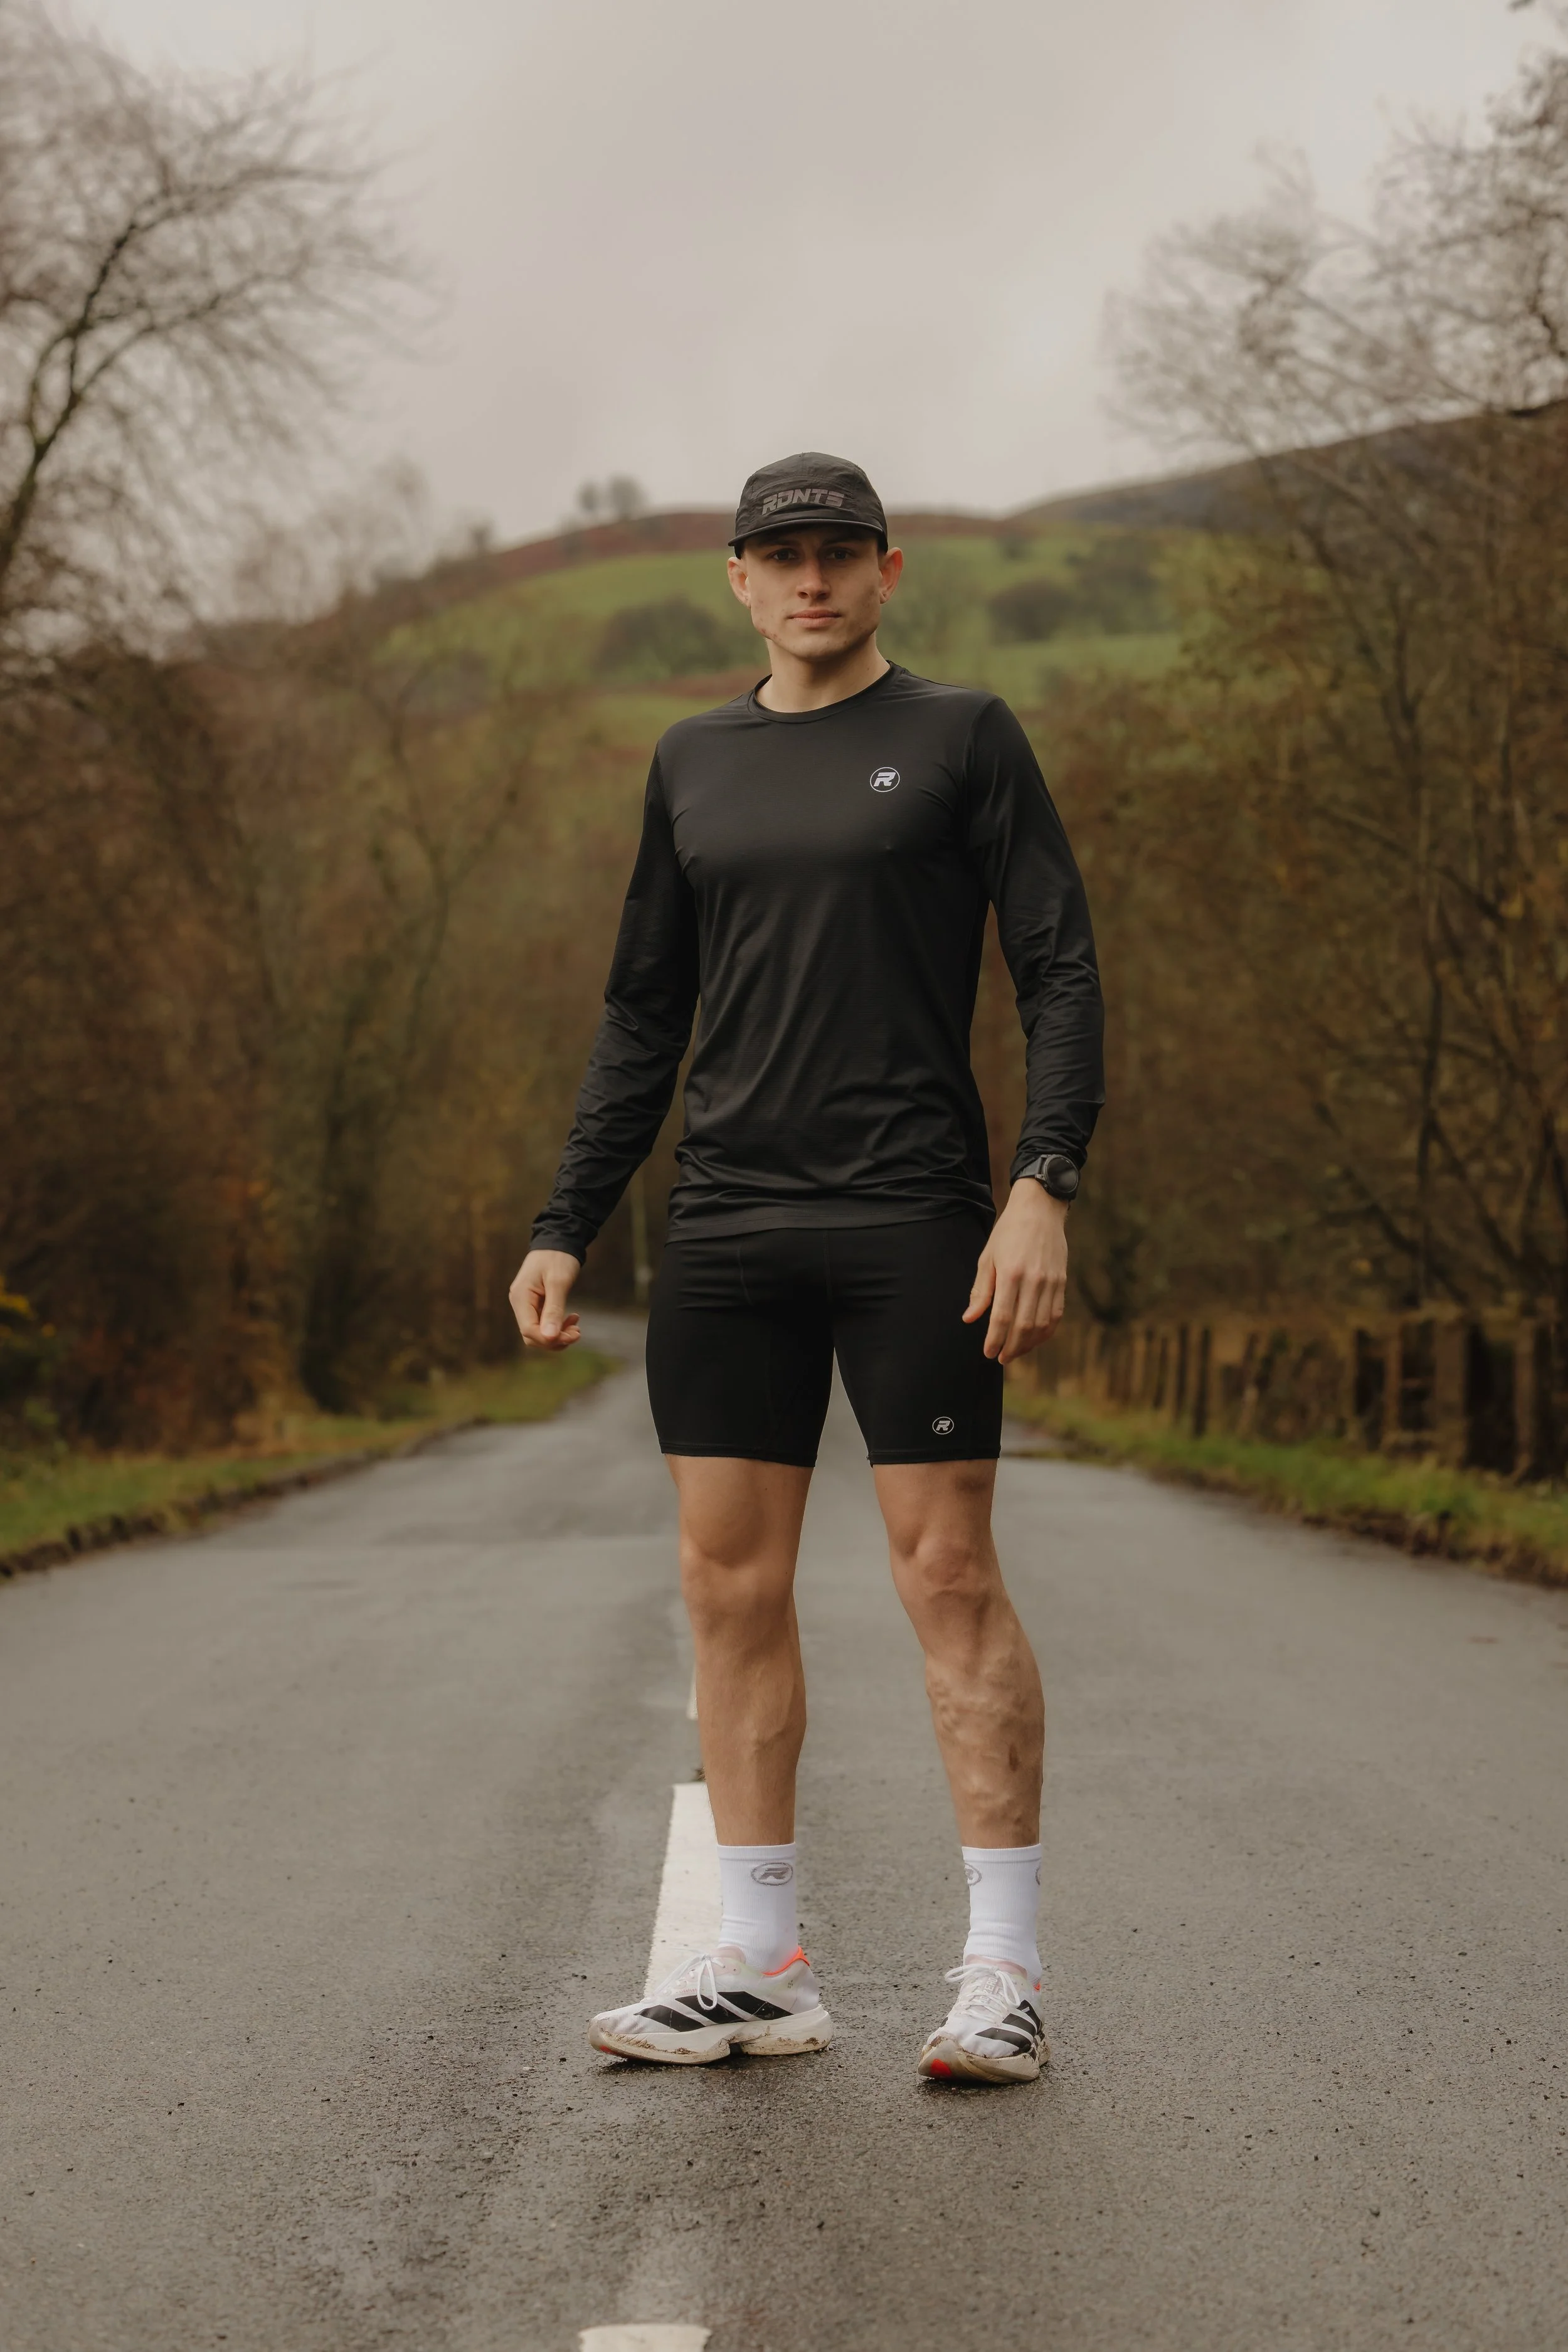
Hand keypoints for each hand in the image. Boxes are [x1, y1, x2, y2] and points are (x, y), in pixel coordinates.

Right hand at [508, 1248, 582, 1348]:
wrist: (558, 1239)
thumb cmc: (558, 1257)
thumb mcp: (558, 1283)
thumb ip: (554, 1310)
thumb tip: (550, 1338)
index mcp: (521, 1297)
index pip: (529, 1331)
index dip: (550, 1339)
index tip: (573, 1334)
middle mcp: (520, 1303)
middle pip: (532, 1335)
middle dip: (555, 1339)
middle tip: (577, 1332)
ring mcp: (526, 1304)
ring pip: (538, 1332)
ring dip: (558, 1335)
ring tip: (576, 1328)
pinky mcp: (535, 1304)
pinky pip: (543, 1323)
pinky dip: (558, 1326)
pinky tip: (572, 1319)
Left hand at [963, 1181, 1068, 1363]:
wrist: (1040, 1210)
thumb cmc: (1008, 1232)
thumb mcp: (987, 1257)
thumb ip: (981, 1290)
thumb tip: (970, 1318)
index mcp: (1011, 1273)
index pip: (1003, 1316)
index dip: (995, 1339)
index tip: (988, 1353)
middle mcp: (1034, 1280)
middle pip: (1024, 1325)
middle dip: (1011, 1347)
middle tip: (1001, 1358)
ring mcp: (1051, 1282)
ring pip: (1042, 1324)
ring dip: (1029, 1344)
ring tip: (1015, 1352)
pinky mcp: (1062, 1282)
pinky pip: (1056, 1315)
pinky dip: (1046, 1332)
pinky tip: (1034, 1339)